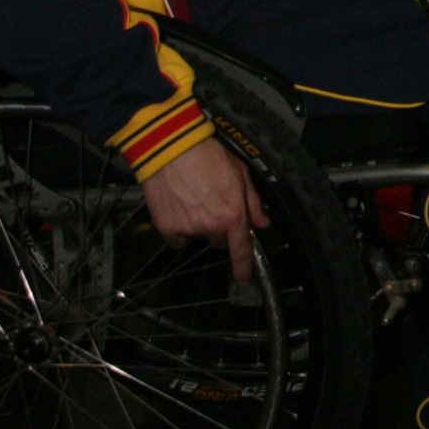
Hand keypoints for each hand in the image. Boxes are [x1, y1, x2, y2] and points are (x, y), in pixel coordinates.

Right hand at [141, 135, 268, 285]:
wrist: (171, 150)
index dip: (243, 267)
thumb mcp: (240, 174)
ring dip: (198, 225)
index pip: (242, 249)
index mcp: (233, 214)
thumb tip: (262, 222)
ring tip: (193, 199)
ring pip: (198, 236)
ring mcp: (188, 228)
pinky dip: (178, 228)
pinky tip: (177, 208)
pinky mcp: (167, 228)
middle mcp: (212, 226)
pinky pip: (176, 238)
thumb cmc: (208, 156)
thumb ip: (252, 202)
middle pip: (219, 240)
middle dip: (219, 228)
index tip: (243, 278)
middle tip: (212, 204)